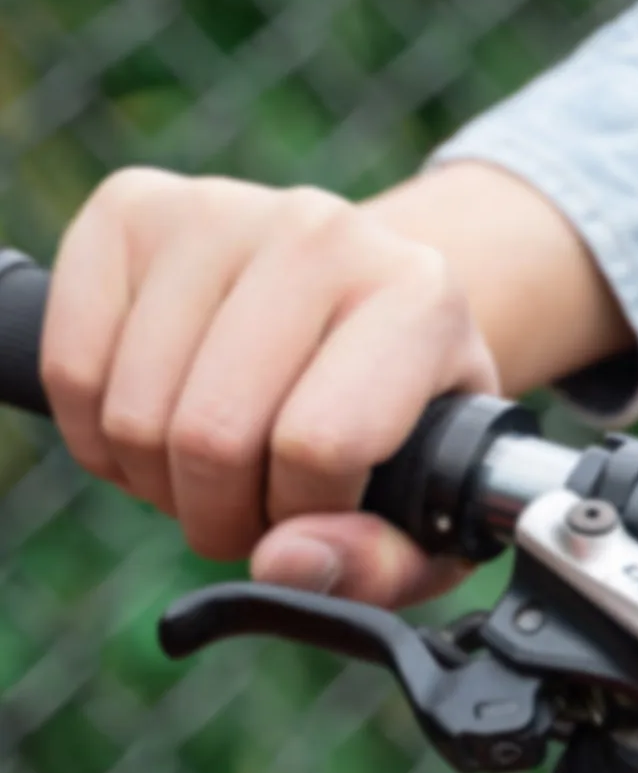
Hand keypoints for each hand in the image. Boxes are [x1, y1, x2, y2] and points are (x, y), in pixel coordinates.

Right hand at [43, 171, 499, 605]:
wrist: (366, 304)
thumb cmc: (404, 419)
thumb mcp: (431, 510)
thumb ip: (383, 563)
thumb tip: (283, 562)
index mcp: (421, 297)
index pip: (319, 445)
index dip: (301, 514)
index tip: (319, 512)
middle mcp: (325, 232)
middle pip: (214, 433)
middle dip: (219, 514)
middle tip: (251, 507)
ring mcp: (223, 209)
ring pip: (134, 412)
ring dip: (158, 481)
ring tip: (214, 466)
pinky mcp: (132, 209)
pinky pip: (71, 368)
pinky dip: (98, 435)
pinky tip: (158, 426)